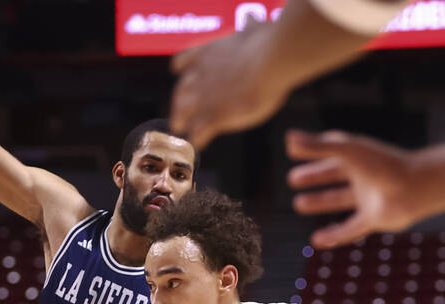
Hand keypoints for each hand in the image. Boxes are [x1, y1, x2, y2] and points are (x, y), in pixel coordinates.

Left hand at [169, 23, 290, 148]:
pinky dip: (197, 138)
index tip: (176, 70)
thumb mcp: (256, 28)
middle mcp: (201, 74)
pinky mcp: (214, 116)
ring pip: (184, 112)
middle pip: (181, 90)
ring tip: (178, 130)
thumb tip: (252, 17)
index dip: (181, 67)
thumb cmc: (266, 43)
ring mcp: (205, 96)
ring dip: (181, 120)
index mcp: (209, 52)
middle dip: (177, 102)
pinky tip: (197, 145)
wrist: (269, 62)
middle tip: (176, 110)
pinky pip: (200, 132)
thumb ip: (251, 26)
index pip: (186, 60)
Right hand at [286, 130, 421, 248]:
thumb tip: (288, 140)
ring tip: (298, 204)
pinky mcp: (374, 219)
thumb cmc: (382, 164)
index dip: (312, 151)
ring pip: (339, 201)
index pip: (331, 152)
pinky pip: (350, 229)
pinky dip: (334, 235)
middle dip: (315, 177)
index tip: (293, 150)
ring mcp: (368, 198)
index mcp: (358, 157)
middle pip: (334, 175)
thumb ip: (318, 146)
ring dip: (320, 202)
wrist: (415, 188)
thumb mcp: (346, 152)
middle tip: (292, 179)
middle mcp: (362, 176)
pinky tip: (317, 241)